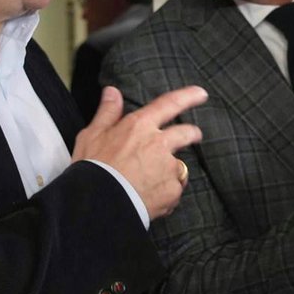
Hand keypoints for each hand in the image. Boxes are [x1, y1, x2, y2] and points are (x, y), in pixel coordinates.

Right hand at [73, 84, 206, 219]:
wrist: (99, 203)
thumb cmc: (93, 167)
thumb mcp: (92, 135)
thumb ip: (108, 112)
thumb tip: (112, 91)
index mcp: (141, 126)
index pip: (169, 104)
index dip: (188, 96)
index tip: (201, 94)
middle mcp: (160, 144)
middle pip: (187, 133)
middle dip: (192, 134)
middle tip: (194, 136)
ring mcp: (168, 168)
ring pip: (179, 165)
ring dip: (172, 170)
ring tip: (153, 181)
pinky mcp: (172, 191)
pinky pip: (173, 191)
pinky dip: (165, 194)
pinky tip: (150, 198)